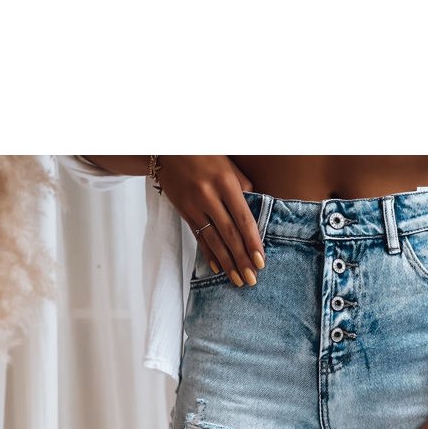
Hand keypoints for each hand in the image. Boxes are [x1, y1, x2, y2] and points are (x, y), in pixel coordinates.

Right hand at [156, 156, 264, 286]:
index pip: (243, 219)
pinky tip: (217, 268)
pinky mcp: (183, 212)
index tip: (261, 262)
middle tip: (251, 280)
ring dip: (227, 263)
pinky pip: (198, 237)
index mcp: (225, 182)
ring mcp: (194, 205)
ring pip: (213, 240)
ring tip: (237, 280)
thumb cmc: (205, 154)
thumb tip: (255, 213)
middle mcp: (208, 196)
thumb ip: (243, 188)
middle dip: (242, 259)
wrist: (166, 148)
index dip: (253, 242)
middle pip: (229, 234)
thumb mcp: (228, 165)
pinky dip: (208, 254)